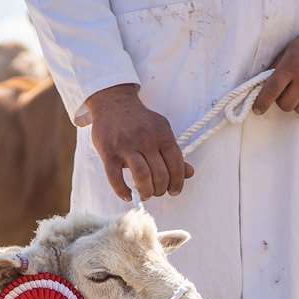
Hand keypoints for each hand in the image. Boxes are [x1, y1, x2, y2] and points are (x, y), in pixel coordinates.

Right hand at [84, 84, 191, 200]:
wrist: (113, 103)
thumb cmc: (139, 122)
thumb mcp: (161, 132)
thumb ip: (174, 153)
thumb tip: (190, 173)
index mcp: (162, 134)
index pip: (176, 164)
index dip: (177, 182)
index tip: (174, 191)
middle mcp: (146, 139)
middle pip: (160, 174)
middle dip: (161, 189)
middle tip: (157, 192)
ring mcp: (126, 146)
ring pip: (142, 176)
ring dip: (146, 192)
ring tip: (146, 194)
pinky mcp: (108, 152)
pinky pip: (116, 178)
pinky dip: (122, 191)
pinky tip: (128, 195)